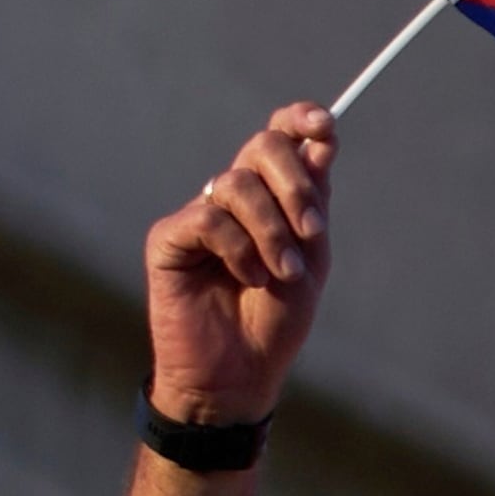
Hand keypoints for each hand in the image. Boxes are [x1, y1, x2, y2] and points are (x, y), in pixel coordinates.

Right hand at [146, 103, 334, 425]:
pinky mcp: (170, 238)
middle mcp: (234, 197)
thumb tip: (321, 142)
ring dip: (271, 231)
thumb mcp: (310, 259)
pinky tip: (247, 278)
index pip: (281, 136)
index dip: (301, 121)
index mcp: (272, 196)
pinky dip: (238, 248)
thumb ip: (313, 204)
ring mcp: (200, 214)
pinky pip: (208, 218)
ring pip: (237, 184)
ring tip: (279, 274)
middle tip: (312, 230)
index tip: (325, 127)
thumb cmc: (276, 320)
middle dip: (295, 185)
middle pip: (263, 147)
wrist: (240, 374)